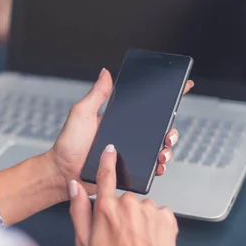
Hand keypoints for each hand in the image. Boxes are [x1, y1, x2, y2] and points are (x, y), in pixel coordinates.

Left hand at [48, 68, 193, 198]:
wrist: (63, 173)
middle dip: (170, 129)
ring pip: (159, 148)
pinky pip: (151, 168)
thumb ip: (96, 94)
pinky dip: (159, 167)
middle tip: (168, 132)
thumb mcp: (81, 113)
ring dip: (167, 149)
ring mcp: (130, 153)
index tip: (183, 87)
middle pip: (159, 129)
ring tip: (162, 150)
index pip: (146, 106)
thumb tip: (106, 72)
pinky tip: (158, 164)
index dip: (166, 97)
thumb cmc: (68, 144)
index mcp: (119, 120)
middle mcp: (127, 136)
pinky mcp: (130, 170)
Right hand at [69, 145, 179, 245]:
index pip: (105, 175)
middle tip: (120, 237)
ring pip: (142, 208)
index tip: (110, 149)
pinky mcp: (168, 218)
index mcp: (107, 209)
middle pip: (124, 198)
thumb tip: (74, 187)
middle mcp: (129, 205)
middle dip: (122, 213)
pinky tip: (151, 241)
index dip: (107, 160)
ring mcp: (151, 211)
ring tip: (137, 243)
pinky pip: (159, 214)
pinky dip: (155, 225)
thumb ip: (78, 211)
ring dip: (140, 220)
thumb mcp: (84, 244)